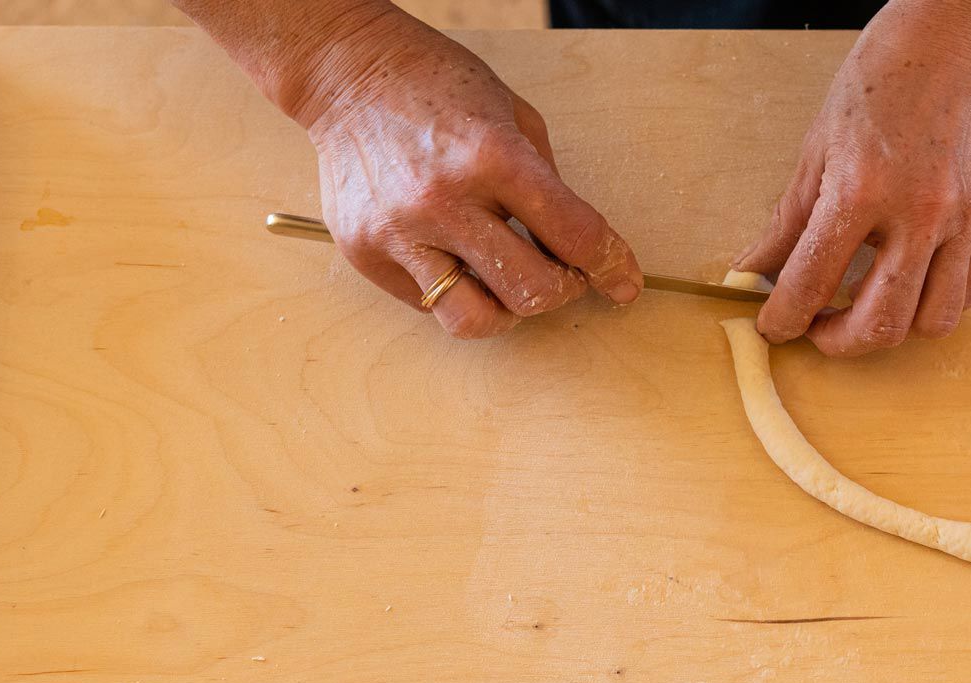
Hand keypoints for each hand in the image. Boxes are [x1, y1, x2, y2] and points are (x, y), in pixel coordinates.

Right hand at [288, 8, 642, 336]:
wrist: (347, 74)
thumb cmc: (438, 87)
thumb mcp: (514, 116)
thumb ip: (549, 184)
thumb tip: (579, 248)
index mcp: (492, 157)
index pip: (574, 235)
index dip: (610, 266)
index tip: (623, 282)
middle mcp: (444, 201)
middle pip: (531, 292)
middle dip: (563, 289)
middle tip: (562, 272)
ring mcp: (399, 233)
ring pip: (475, 319)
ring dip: (507, 308)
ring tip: (507, 278)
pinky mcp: (367, 254)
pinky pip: (428, 303)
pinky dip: (456, 290)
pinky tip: (456, 256)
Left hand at [735, 0, 970, 355]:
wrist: (962, 35)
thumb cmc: (886, 74)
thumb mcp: (819, 143)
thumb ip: (789, 217)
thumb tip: (755, 266)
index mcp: (861, 191)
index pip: (810, 284)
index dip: (782, 320)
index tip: (774, 327)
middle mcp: (918, 214)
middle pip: (878, 324)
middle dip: (837, 343)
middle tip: (818, 329)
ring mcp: (964, 221)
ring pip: (930, 322)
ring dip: (890, 331)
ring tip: (865, 310)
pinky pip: (965, 293)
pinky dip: (931, 305)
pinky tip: (907, 286)